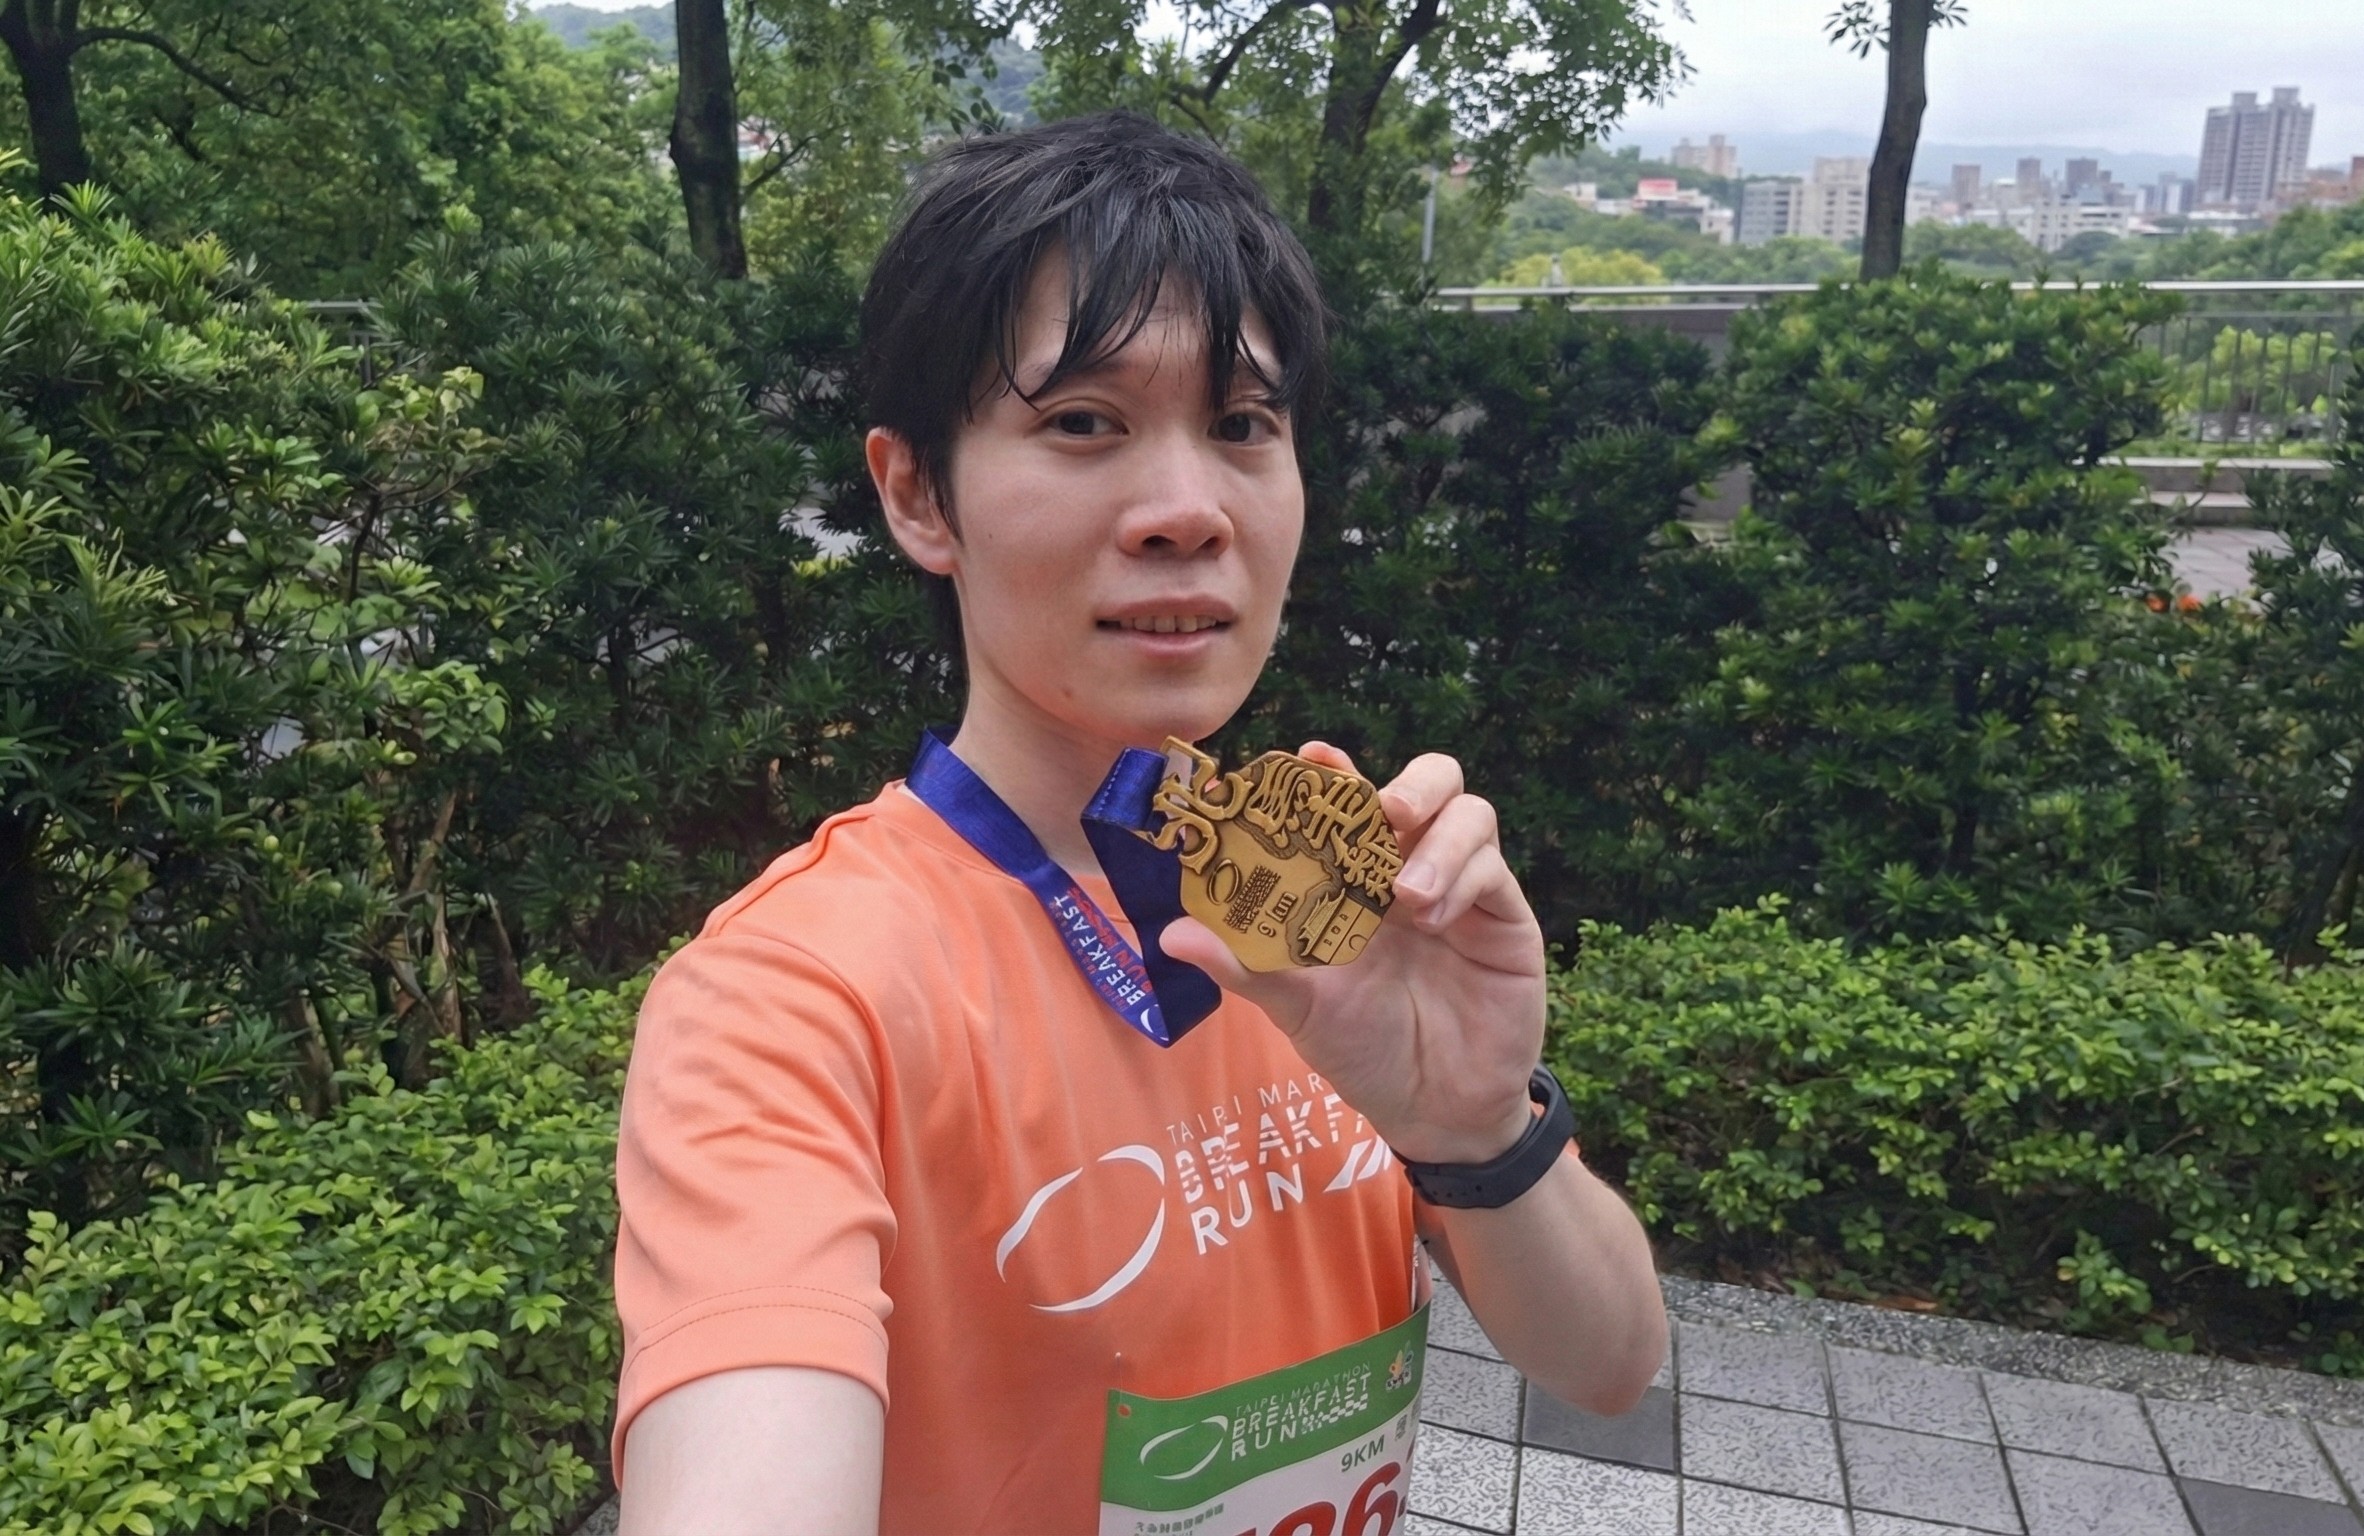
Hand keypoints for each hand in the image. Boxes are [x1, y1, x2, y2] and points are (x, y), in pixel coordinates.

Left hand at [1159, 743, 1546, 1165]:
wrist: (1434, 1109)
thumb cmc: (1363, 1049)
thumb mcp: (1297, 1007)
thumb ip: (1244, 966)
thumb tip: (1171, 935)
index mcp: (1356, 878)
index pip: (1347, 804)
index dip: (1330, 773)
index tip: (1308, 756)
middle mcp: (1409, 869)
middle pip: (1427, 786)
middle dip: (1408, 782)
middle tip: (1384, 808)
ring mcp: (1461, 888)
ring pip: (1468, 813)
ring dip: (1438, 838)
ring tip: (1406, 892)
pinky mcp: (1503, 917)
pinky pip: (1492, 869)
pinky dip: (1461, 878)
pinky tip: (1433, 918)